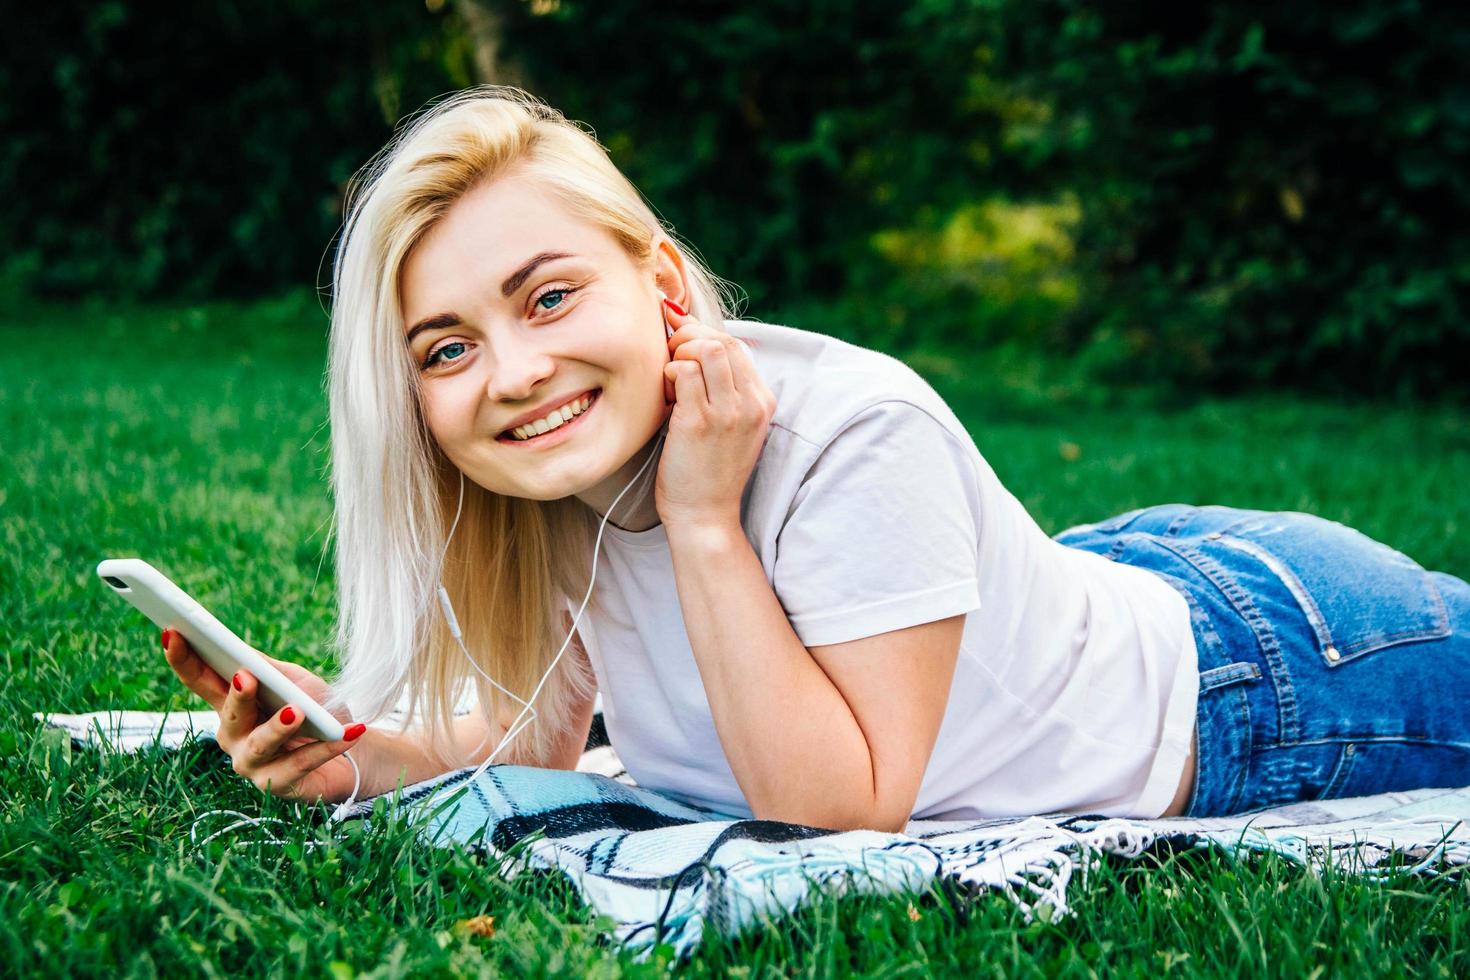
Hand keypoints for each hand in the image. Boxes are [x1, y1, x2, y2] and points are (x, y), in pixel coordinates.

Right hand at [162, 628, 367, 802]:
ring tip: (296, 711)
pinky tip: (349, 731)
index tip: (171, 632)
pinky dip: (327, 747)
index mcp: (231, 705)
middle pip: (229, 715)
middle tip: (245, 676)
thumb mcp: (294, 682)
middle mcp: (234, 737)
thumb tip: (240, 651)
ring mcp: (253, 764)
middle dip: (237, 697)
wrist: (356, 754)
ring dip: (277, 727)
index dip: (183, 659)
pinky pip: (302, 763)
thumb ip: (268, 668)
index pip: (200, 681)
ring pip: (259, 745)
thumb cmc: (318, 712)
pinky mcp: (279, 785)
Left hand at [656, 300, 776, 529]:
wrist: (706, 516)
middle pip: (722, 340)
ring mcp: (727, 412)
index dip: (702, 333)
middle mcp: (750, 403)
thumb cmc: (709, 471)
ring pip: (706, 349)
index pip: (736, 345)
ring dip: (678, 353)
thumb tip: (694, 344)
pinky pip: (682, 372)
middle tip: (669, 356)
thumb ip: (723, 389)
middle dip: (689, 337)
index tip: (678, 335)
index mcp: (762, 401)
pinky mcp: (699, 422)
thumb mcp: (732, 427)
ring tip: (668, 377)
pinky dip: (668, 372)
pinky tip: (665, 393)